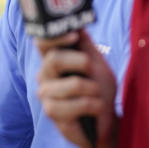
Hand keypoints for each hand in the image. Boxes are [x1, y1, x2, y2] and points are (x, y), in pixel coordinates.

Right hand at [36, 30, 115, 147]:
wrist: (105, 123)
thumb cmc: (100, 93)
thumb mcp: (97, 65)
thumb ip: (86, 46)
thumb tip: (77, 24)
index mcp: (53, 61)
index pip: (42, 42)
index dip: (55, 36)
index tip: (74, 36)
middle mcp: (44, 76)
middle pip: (54, 59)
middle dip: (82, 63)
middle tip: (93, 71)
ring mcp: (45, 95)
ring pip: (72, 84)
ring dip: (94, 90)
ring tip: (98, 97)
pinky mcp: (52, 113)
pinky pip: (78, 104)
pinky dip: (94, 106)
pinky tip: (95, 110)